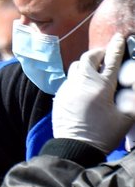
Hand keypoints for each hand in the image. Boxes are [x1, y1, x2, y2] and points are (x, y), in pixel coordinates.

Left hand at [53, 33, 134, 153]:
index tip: (119, 38)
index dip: (117, 47)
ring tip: (95, 70)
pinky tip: (84, 86)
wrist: (75, 148)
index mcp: (102, 86)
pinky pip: (68, 80)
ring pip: (76, 66)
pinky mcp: (59, 97)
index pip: (112, 60)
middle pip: (89, 57)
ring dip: (86, 64)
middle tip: (106, 56)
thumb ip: (132, 96)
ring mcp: (68, 89)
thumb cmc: (104, 134)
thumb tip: (130, 83)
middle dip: (99, 53)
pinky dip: (77, 77)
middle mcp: (83, 84)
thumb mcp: (127, 116)